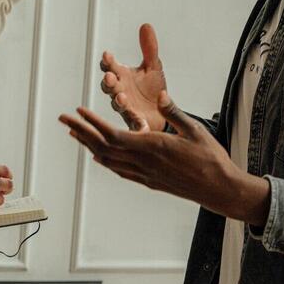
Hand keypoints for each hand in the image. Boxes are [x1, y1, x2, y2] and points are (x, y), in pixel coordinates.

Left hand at [61, 91, 270, 224]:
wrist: (219, 189)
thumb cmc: (211, 158)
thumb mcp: (195, 130)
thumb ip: (175, 112)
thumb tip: (160, 94)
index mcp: (152, 147)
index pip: (112, 135)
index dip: (92, 124)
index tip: (78, 112)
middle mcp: (143, 163)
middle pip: (103, 148)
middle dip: (81, 132)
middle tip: (64, 120)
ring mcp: (145, 175)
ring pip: (108, 161)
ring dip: (89, 146)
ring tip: (76, 134)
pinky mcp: (150, 182)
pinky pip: (120, 172)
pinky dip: (105, 161)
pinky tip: (99, 157)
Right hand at [100, 23, 167, 131]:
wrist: (163, 112)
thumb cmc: (152, 89)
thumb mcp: (153, 67)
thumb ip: (149, 48)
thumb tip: (146, 25)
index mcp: (123, 76)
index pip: (110, 67)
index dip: (107, 62)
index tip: (107, 55)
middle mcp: (121, 91)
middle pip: (109, 86)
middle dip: (108, 82)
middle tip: (110, 77)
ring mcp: (127, 108)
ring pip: (118, 105)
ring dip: (119, 101)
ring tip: (122, 98)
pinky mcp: (136, 122)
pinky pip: (134, 123)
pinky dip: (137, 124)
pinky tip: (142, 124)